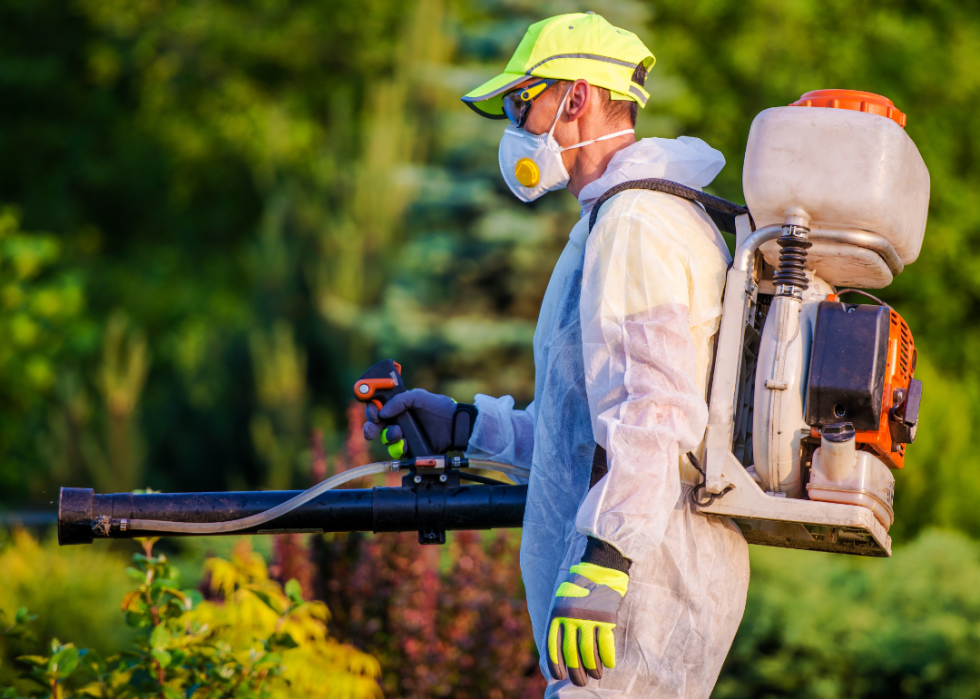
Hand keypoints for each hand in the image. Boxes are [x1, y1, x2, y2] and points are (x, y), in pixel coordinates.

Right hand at [363, 388, 476, 458]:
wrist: (455, 426)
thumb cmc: (440, 408)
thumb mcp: (419, 396)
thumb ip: (400, 400)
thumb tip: (384, 411)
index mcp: (399, 406)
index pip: (379, 407)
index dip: (372, 410)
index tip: (374, 413)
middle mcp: (400, 420)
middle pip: (377, 425)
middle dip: (371, 427)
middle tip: (373, 429)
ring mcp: (404, 434)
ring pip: (385, 439)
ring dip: (388, 436)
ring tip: (398, 433)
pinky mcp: (410, 447)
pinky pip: (397, 451)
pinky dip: (398, 448)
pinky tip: (405, 443)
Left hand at [547, 561, 628, 686]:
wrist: (599, 567)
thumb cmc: (580, 585)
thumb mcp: (561, 599)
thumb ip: (559, 620)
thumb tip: (559, 648)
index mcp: (557, 613)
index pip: (553, 645)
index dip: (556, 664)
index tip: (559, 676)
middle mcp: (571, 617)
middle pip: (571, 652)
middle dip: (575, 671)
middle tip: (580, 681)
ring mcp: (588, 617)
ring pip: (588, 651)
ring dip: (592, 667)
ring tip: (595, 675)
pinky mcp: (605, 617)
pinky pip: (605, 644)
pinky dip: (607, 657)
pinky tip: (608, 665)